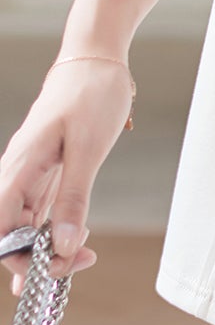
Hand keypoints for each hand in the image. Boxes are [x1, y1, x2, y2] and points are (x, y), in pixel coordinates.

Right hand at [0, 60, 131, 296]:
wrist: (96, 58)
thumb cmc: (91, 94)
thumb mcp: (89, 149)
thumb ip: (74, 198)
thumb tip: (65, 248)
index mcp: (19, 167)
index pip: (0, 228)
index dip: (18, 256)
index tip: (53, 267)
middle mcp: (18, 173)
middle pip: (10, 231)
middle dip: (38, 255)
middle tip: (80, 261)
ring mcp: (30, 171)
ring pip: (26, 222)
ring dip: (48, 245)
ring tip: (81, 260)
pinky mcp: (47, 169)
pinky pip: (41, 209)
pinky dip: (53, 229)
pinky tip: (66, 246)